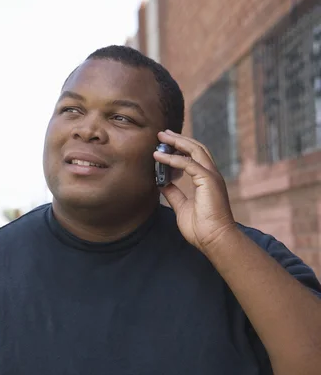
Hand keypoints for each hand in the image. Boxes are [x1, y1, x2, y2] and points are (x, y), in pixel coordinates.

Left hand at [154, 130, 236, 253]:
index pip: (195, 157)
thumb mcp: (182, 207)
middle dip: (178, 139)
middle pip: (196, 148)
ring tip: (161, 138)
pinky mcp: (208, 180)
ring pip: (195, 150)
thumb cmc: (202, 228)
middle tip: (162, 133)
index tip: (165, 144)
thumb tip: (161, 183)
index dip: (180, 148)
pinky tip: (159, 157)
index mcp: (207, 180)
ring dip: (177, 142)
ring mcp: (212, 176)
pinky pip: (189, 163)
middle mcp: (211, 175)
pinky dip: (173, 159)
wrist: (214, 240)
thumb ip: (173, 193)